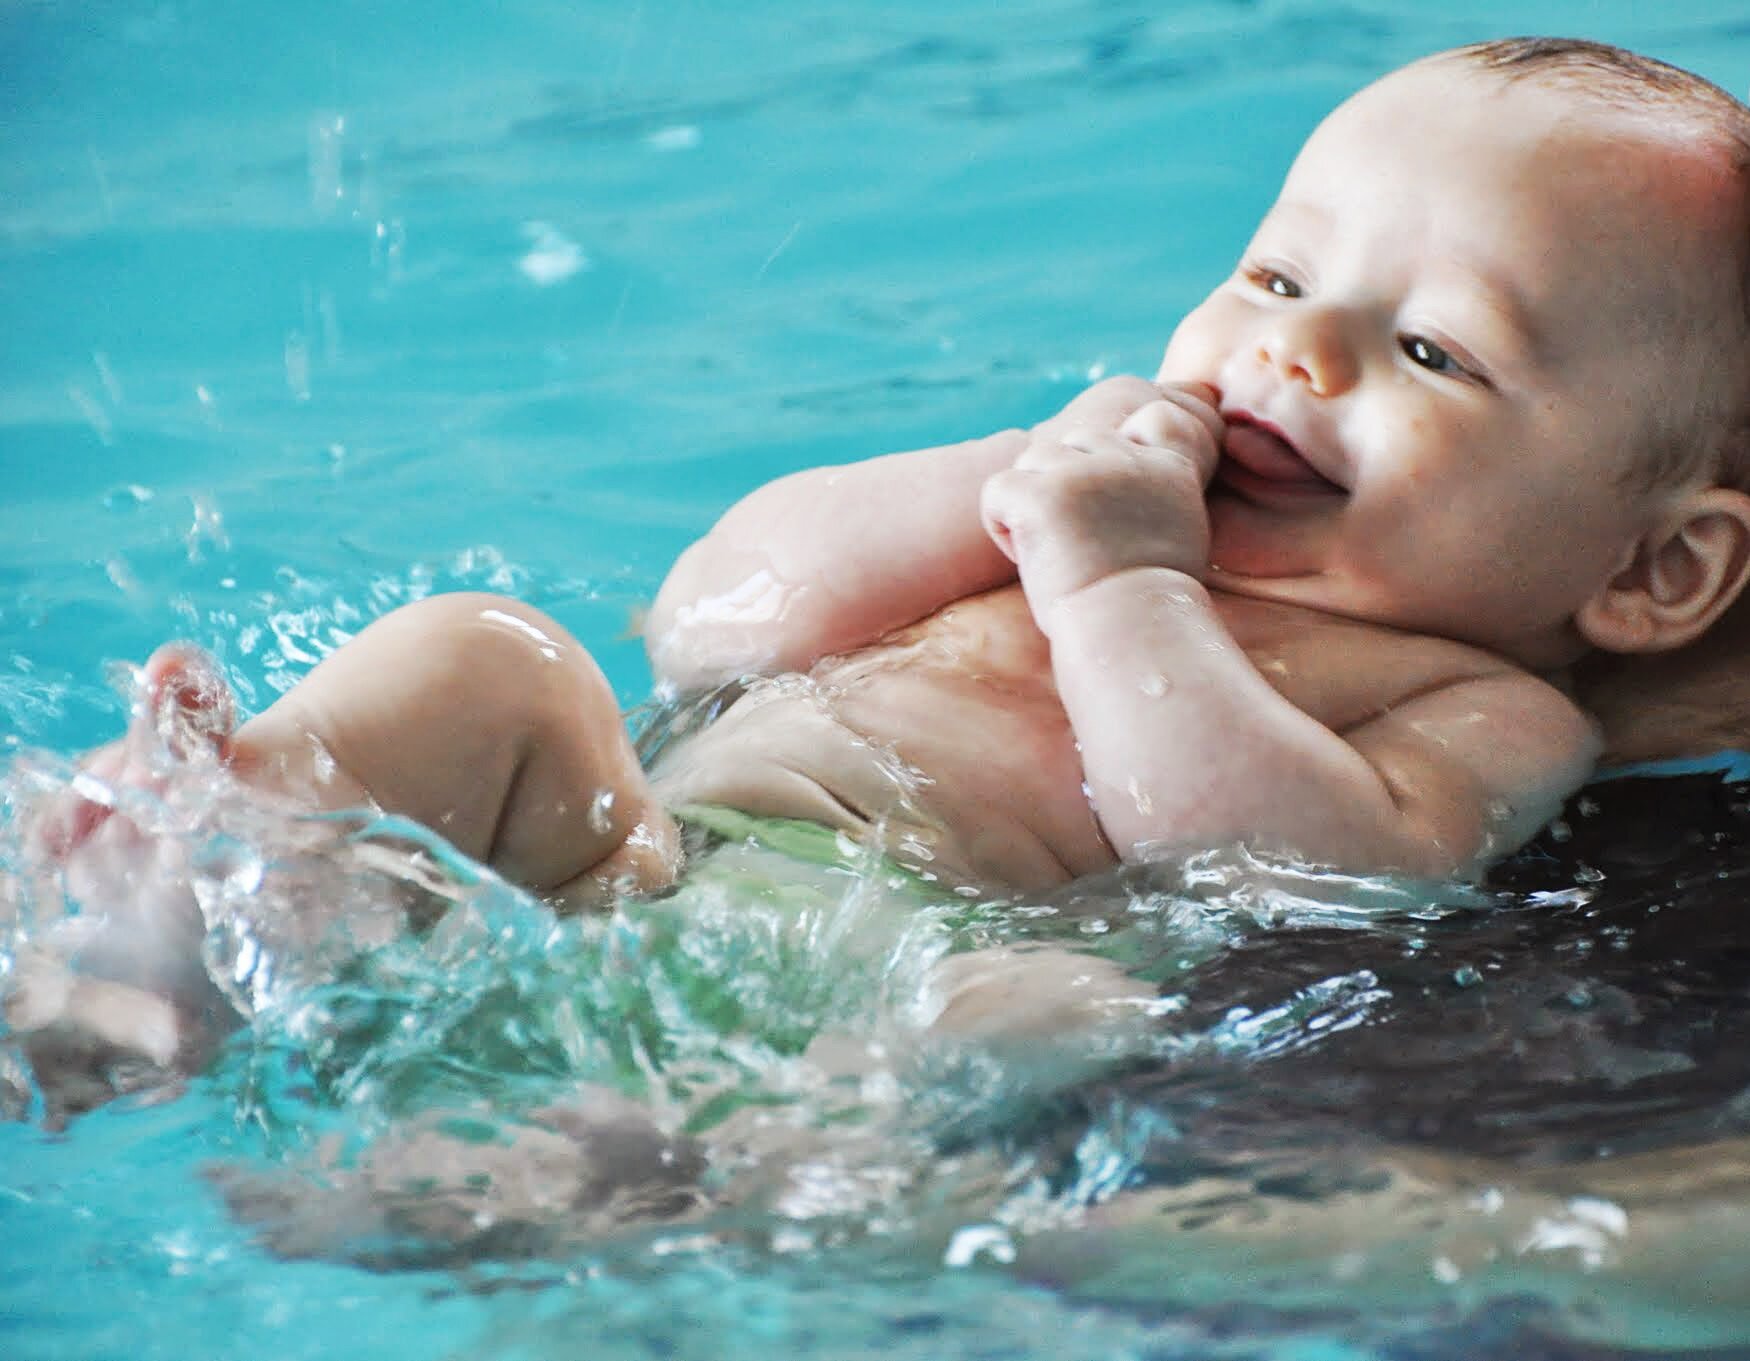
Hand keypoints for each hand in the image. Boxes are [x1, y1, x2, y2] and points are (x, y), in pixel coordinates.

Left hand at [980, 379, 1222, 618]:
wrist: (1132, 632)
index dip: (1118, 448)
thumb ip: (1154, 495)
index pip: (1153, 419)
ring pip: (1033, 461)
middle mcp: (1129, 458)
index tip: (1108, 493)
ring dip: (1032, 505)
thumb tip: (1115, 489)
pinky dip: (1002, 527)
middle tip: (1079, 543)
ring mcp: (1083, 471)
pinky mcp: (1040, 493)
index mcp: (1171, 468)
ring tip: (1058, 555)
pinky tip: (1033, 560)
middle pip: (1075, 442)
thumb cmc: (1148, 607)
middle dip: (1065, 483)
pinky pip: (998, 491)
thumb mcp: (1177, 535)